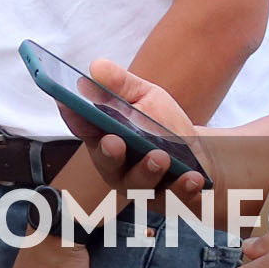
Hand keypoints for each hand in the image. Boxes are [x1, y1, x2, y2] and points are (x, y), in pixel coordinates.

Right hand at [71, 57, 209, 204]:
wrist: (200, 157)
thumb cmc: (163, 126)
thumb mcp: (145, 98)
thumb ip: (121, 85)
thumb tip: (96, 66)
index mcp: (103, 136)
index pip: (82, 126)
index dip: (73, 116)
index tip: (68, 103)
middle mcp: (116, 166)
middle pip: (106, 163)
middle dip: (109, 154)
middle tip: (115, 142)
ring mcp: (140, 187)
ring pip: (139, 185)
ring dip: (148, 171)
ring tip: (160, 157)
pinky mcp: (167, 200)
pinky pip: (174, 198)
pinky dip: (183, 189)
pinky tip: (193, 178)